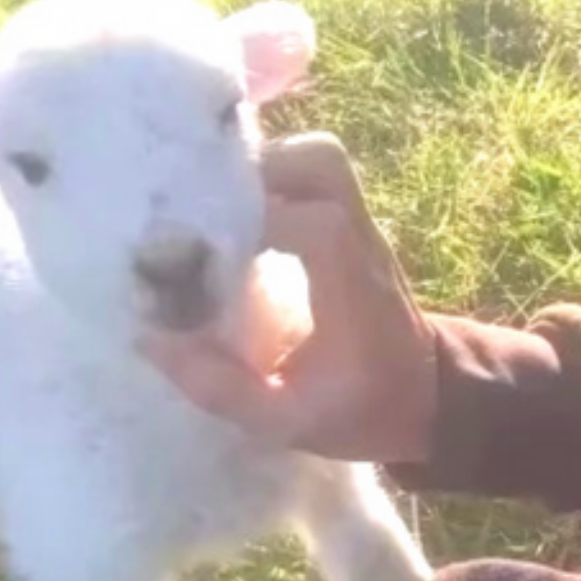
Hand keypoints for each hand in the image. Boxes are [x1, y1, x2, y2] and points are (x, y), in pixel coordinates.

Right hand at [138, 133, 437, 463]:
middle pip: (318, 160)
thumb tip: (151, 341)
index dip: (250, 221)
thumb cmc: (363, 410)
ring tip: (221, 219)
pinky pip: (315, 178)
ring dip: (264, 174)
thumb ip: (220, 388)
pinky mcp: (354, 226)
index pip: (311, 220)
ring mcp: (362, 226)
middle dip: (257, 174)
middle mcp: (361, 240)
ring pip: (317, 158)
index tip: (201, 252)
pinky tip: (239, 225)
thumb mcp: (287, 422)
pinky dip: (274, 185)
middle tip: (211, 217)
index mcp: (352, 286)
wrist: (429, 398)